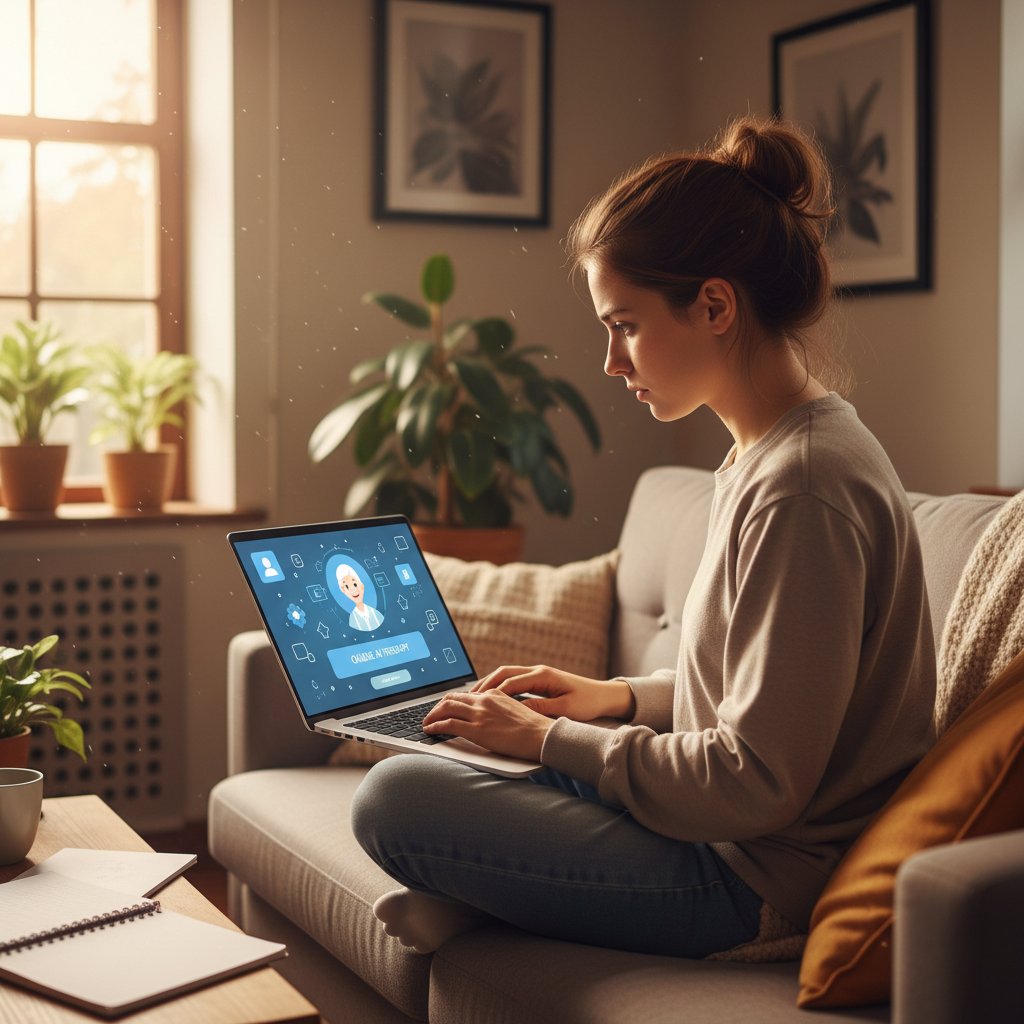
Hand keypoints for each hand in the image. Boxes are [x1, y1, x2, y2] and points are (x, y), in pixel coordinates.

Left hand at [421, 690, 552, 760]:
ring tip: (426, 723)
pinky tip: (430, 730)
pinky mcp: (476, 730)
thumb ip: (499, 710)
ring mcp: (480, 714)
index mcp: (494, 694)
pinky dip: (435, 726)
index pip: (466, 694)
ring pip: (446, 708)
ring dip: (432, 715)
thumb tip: (489, 719)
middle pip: (452, 698)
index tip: (445, 708)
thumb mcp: (515, 711)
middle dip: (438, 707)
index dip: (452, 701)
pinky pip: (448, 724)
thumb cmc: (533, 729)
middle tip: (431, 715)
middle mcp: (485, 700)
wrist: (542, 736)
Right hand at [471, 665, 635, 722]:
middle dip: (484, 685)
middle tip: (466, 698)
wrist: (605, 695)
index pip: (511, 683)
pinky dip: (499, 687)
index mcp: (543, 676)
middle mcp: (538, 671)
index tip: (478, 704)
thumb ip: (540, 708)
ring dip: (489, 684)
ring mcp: (538, 674)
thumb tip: (517, 710)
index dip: (493, 694)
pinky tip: (491, 698)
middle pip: (503, 673)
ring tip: (472, 697)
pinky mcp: (539, 680)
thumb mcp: (565, 708)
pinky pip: (513, 680)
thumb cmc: (588, 702)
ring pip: (506, 675)